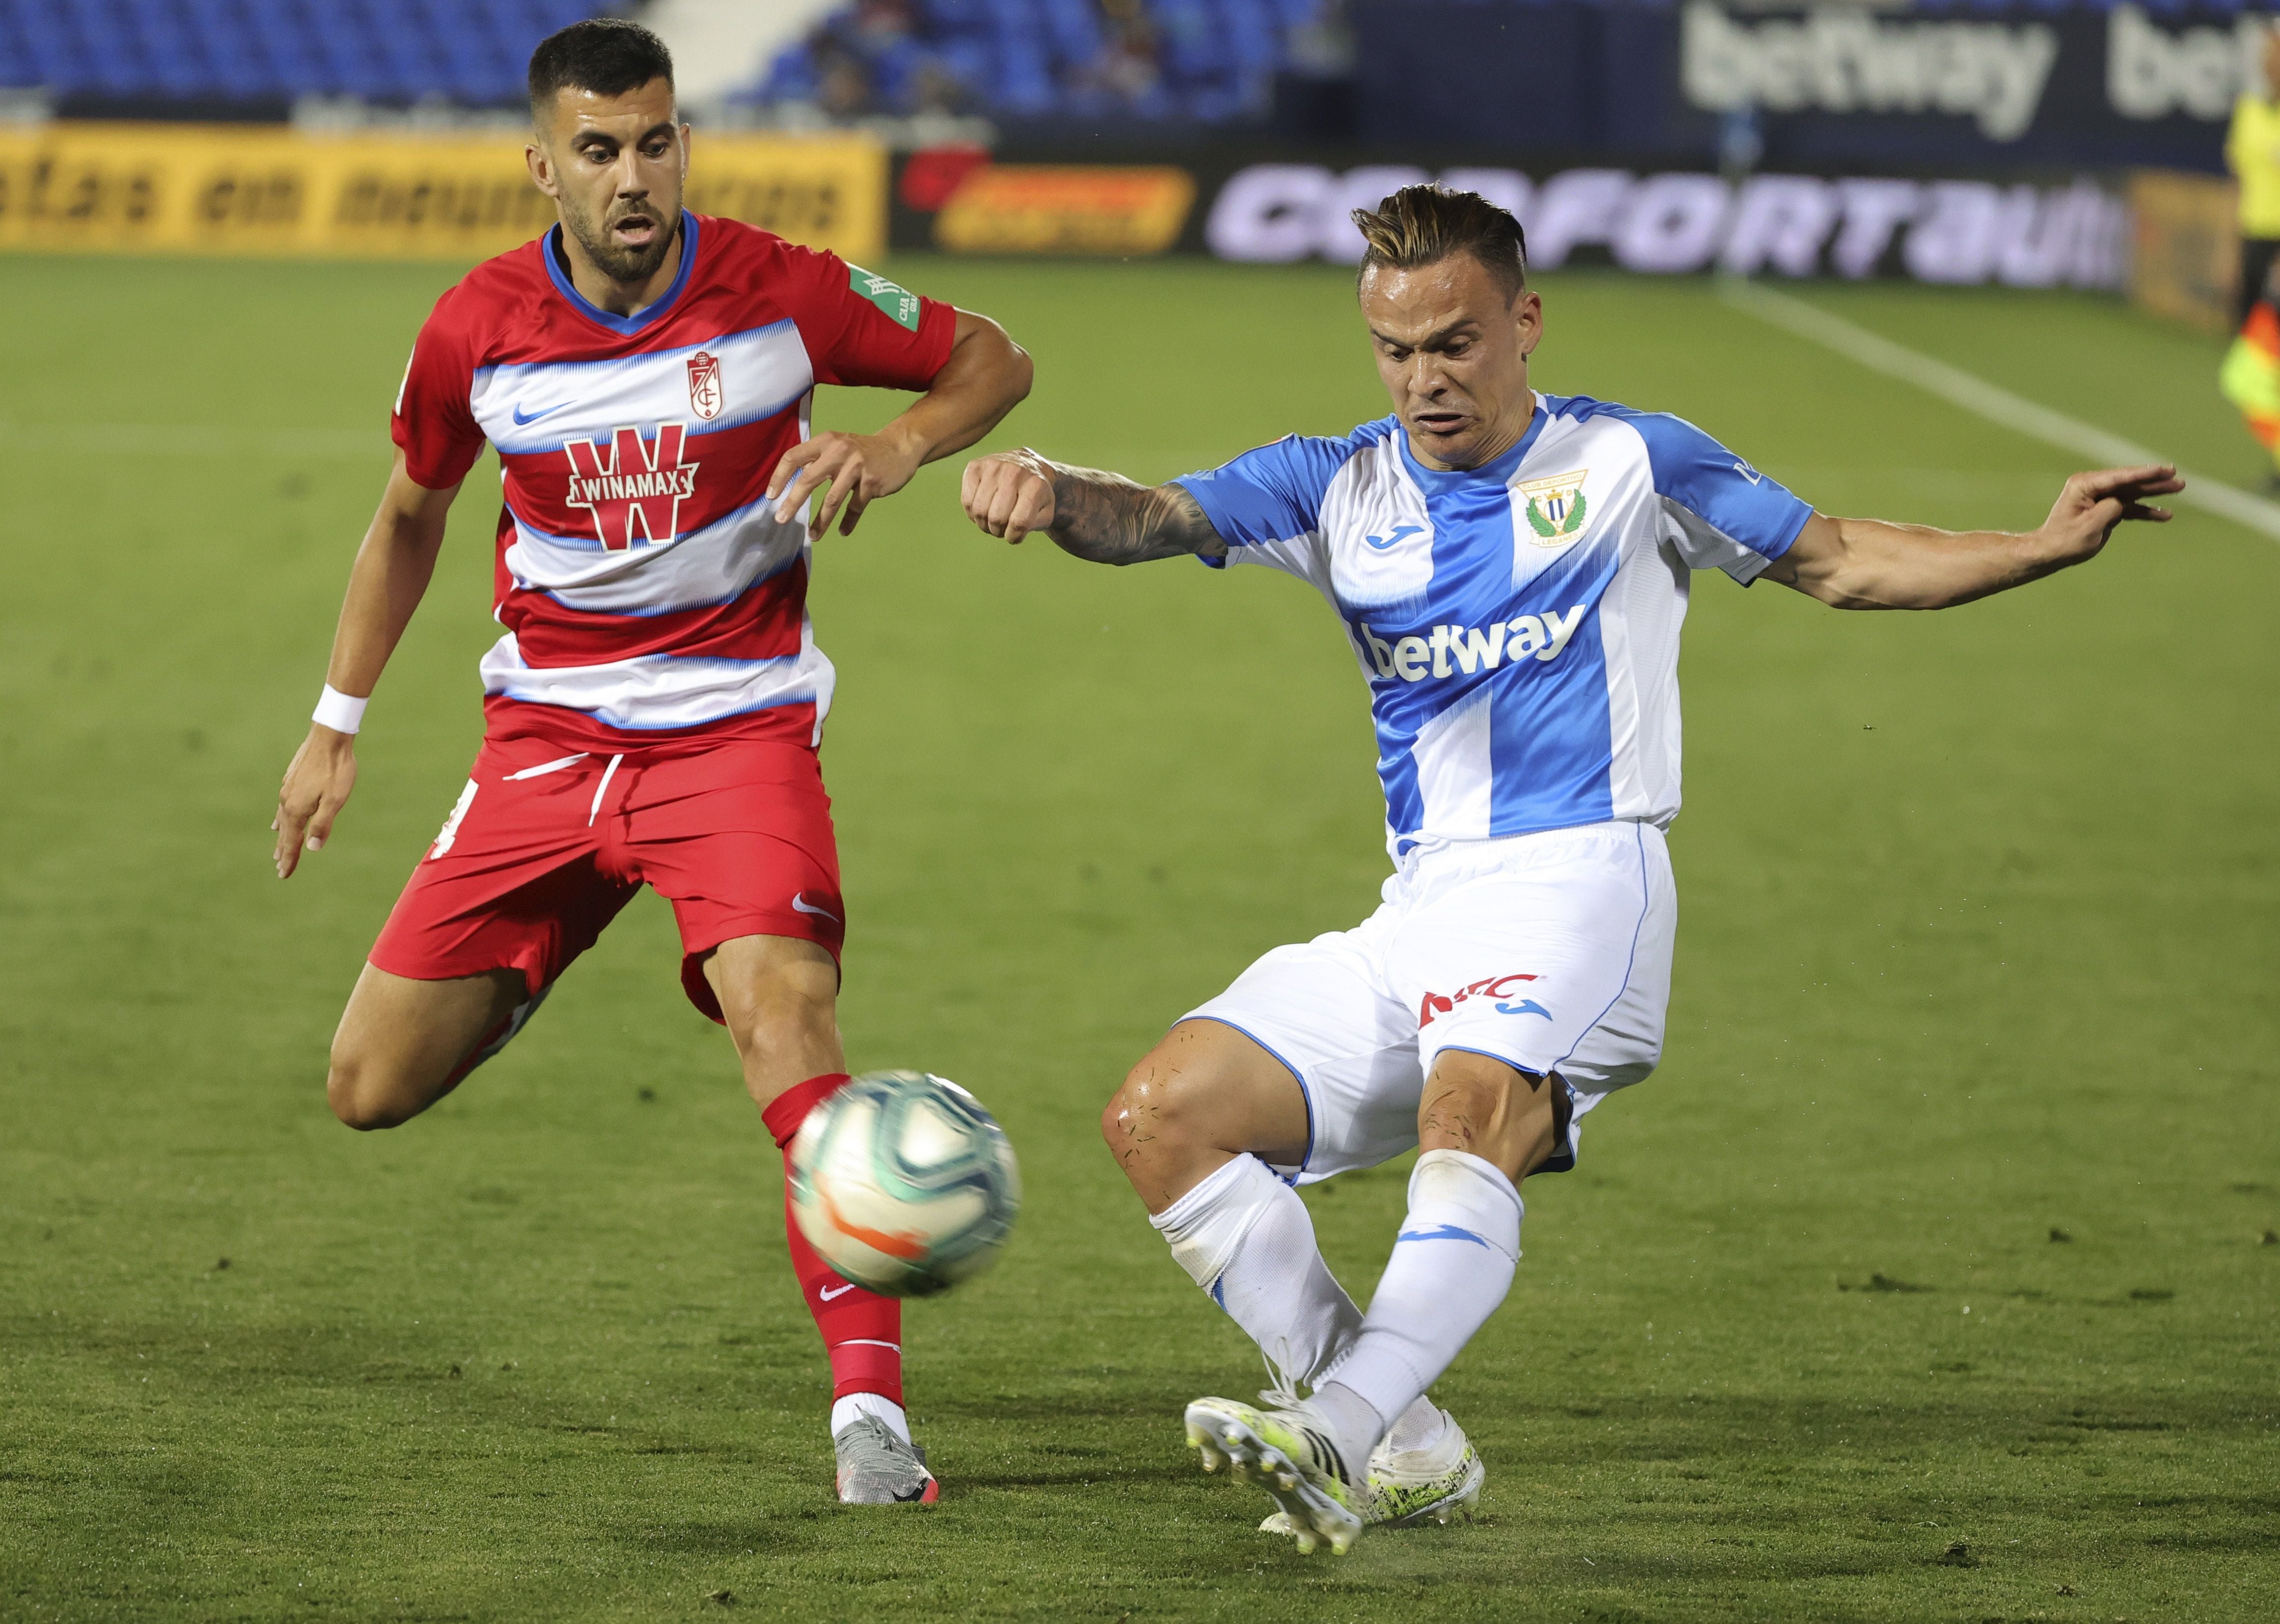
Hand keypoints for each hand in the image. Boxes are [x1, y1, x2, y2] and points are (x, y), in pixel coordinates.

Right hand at [273, 725, 358, 878]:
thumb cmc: (336, 770)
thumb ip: (322, 824)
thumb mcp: (335, 801)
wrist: (329, 738)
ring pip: (282, 820)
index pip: (292, 841)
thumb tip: (312, 847)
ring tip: (278, 850)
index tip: (284, 875)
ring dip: (281, 836)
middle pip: (284, 833)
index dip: (289, 859)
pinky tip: (278, 821)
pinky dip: (281, 819)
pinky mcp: (291, 781)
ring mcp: (287, 790)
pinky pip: (282, 806)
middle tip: (280, 869)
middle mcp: (287, 801)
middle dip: (283, 852)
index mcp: (297, 809)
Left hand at [767, 429, 921, 541]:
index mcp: (826, 441)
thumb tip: (793, 484)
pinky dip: (848, 522)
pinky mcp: (872, 482)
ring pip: (832, 500)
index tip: (771, 496)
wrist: (899, 448)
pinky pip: (855, 508)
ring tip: (813, 536)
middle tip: (781, 519)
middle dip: (793, 503)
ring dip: (820, 521)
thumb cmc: (862, 451)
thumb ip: (817, 460)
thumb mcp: (838, 446)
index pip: (794, 457)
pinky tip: (842, 530)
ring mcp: (857, 467)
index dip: (780, 477)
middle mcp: (839, 451)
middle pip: (809, 480)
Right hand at [960, 449, 1057, 542]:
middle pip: (997, 518)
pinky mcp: (975, 466)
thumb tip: (1013, 532)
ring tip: (992, 521)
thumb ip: (1034, 524)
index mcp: (1035, 485)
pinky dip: (972, 513)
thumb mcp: (1045, 511)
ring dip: (983, 524)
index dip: (1013, 537)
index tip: (1014, 536)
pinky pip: (967, 501)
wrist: (1027, 464)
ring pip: (979, 510)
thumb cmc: (1035, 494)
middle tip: (1001, 528)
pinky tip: (982, 510)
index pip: (1019, 522)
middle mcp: (1014, 472)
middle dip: (997, 531)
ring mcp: (993, 467)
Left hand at [2037, 464, 2182, 562]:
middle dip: (2153, 479)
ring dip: (2155, 492)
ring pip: (2133, 492)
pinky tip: (2164, 515)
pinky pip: (2129, 508)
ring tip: (2179, 487)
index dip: (2143, 473)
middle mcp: (2093, 487)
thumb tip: (2122, 500)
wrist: (2051, 553)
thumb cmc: (2065, 540)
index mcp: (2084, 485)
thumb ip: (2110, 509)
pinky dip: (2145, 511)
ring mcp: (2100, 497)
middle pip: (2129, 481)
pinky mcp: (2106, 509)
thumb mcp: (2089, 526)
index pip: (2119, 477)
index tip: (2162, 469)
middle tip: (2176, 475)